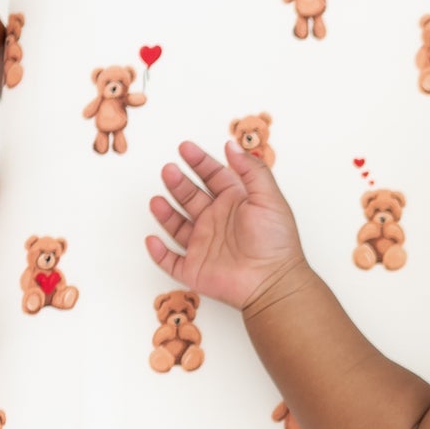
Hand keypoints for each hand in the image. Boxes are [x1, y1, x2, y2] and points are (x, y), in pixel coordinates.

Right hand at [143, 139, 310, 312]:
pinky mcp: (195, 269)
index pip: (214, 177)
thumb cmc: (276, 243)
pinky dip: (159, 252)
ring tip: (158, 200)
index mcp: (236, 204)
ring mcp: (205, 246)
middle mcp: (219, 222)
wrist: (274, 283)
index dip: (200, 162)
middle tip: (169, 170)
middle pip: (191, 197)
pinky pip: (170, 261)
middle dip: (178, 182)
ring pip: (177, 225)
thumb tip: (232, 145)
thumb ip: (252, 171)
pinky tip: (153, 239)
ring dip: (165, 212)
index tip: (185, 148)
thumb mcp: (269, 199)